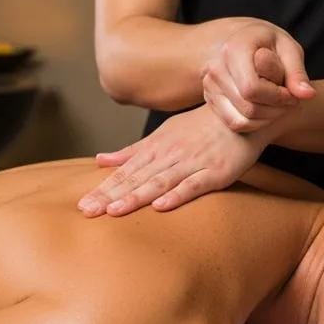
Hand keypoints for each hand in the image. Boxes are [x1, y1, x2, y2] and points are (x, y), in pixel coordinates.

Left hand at [76, 104, 273, 216]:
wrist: (240, 112)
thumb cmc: (200, 125)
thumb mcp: (163, 133)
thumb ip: (133, 150)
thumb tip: (100, 160)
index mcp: (156, 147)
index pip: (125, 171)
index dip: (104, 188)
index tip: (83, 206)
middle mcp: (170, 155)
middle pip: (137, 178)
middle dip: (111, 195)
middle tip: (88, 211)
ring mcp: (193, 163)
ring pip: (160, 182)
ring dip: (137, 196)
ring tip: (115, 211)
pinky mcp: (215, 172)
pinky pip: (194, 185)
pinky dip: (177, 194)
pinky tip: (161, 206)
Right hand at [201, 22, 314, 132]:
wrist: (240, 40)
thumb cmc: (268, 43)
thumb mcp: (288, 48)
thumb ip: (297, 72)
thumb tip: (307, 95)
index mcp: (234, 49)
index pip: (252, 89)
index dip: (278, 97)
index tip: (292, 93)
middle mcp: (216, 68)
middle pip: (248, 107)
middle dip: (275, 110)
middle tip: (290, 101)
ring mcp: (209, 85)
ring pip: (241, 120)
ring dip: (266, 119)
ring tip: (279, 104)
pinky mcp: (210, 98)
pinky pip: (234, 123)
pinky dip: (254, 124)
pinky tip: (265, 110)